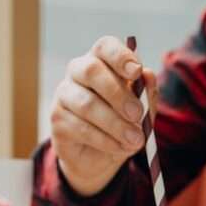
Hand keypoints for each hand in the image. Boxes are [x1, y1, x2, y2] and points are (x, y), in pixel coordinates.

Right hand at [51, 36, 158, 196]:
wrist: (97, 158)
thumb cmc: (120, 126)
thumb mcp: (140, 113)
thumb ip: (146, 95)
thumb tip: (148, 75)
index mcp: (101, 61)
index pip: (105, 47)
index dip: (120, 56)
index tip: (136, 72)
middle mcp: (77, 72)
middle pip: (92, 70)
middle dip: (118, 93)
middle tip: (137, 115)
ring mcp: (64, 95)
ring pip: (87, 104)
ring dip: (115, 124)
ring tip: (135, 140)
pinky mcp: (57, 120)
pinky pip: (81, 128)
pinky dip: (105, 140)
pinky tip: (119, 148)